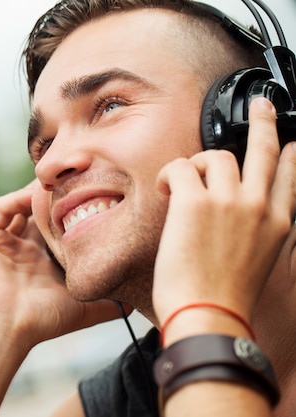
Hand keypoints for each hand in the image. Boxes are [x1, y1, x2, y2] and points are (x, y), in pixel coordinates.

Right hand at [0, 181, 122, 348]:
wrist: (4, 328)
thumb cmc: (43, 320)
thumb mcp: (86, 309)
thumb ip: (110, 303)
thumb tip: (139, 300)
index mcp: (43, 267)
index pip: (60, 232)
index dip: (76, 216)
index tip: (96, 200)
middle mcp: (23, 253)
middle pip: (41, 216)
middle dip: (57, 199)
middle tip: (78, 180)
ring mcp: (4, 244)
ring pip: (21, 207)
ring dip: (38, 194)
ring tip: (58, 181)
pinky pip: (2, 208)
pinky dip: (18, 198)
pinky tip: (36, 193)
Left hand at [153, 98, 295, 329]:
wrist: (210, 316)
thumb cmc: (225, 298)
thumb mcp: (259, 262)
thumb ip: (256, 234)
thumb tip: (239, 217)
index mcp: (278, 224)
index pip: (290, 177)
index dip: (291, 157)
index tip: (292, 145)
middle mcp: (258, 207)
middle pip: (266, 150)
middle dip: (264, 122)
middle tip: (262, 107)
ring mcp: (228, 201)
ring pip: (216, 155)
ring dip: (195, 163)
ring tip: (182, 183)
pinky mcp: (195, 202)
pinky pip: (180, 167)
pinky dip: (169, 174)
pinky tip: (165, 189)